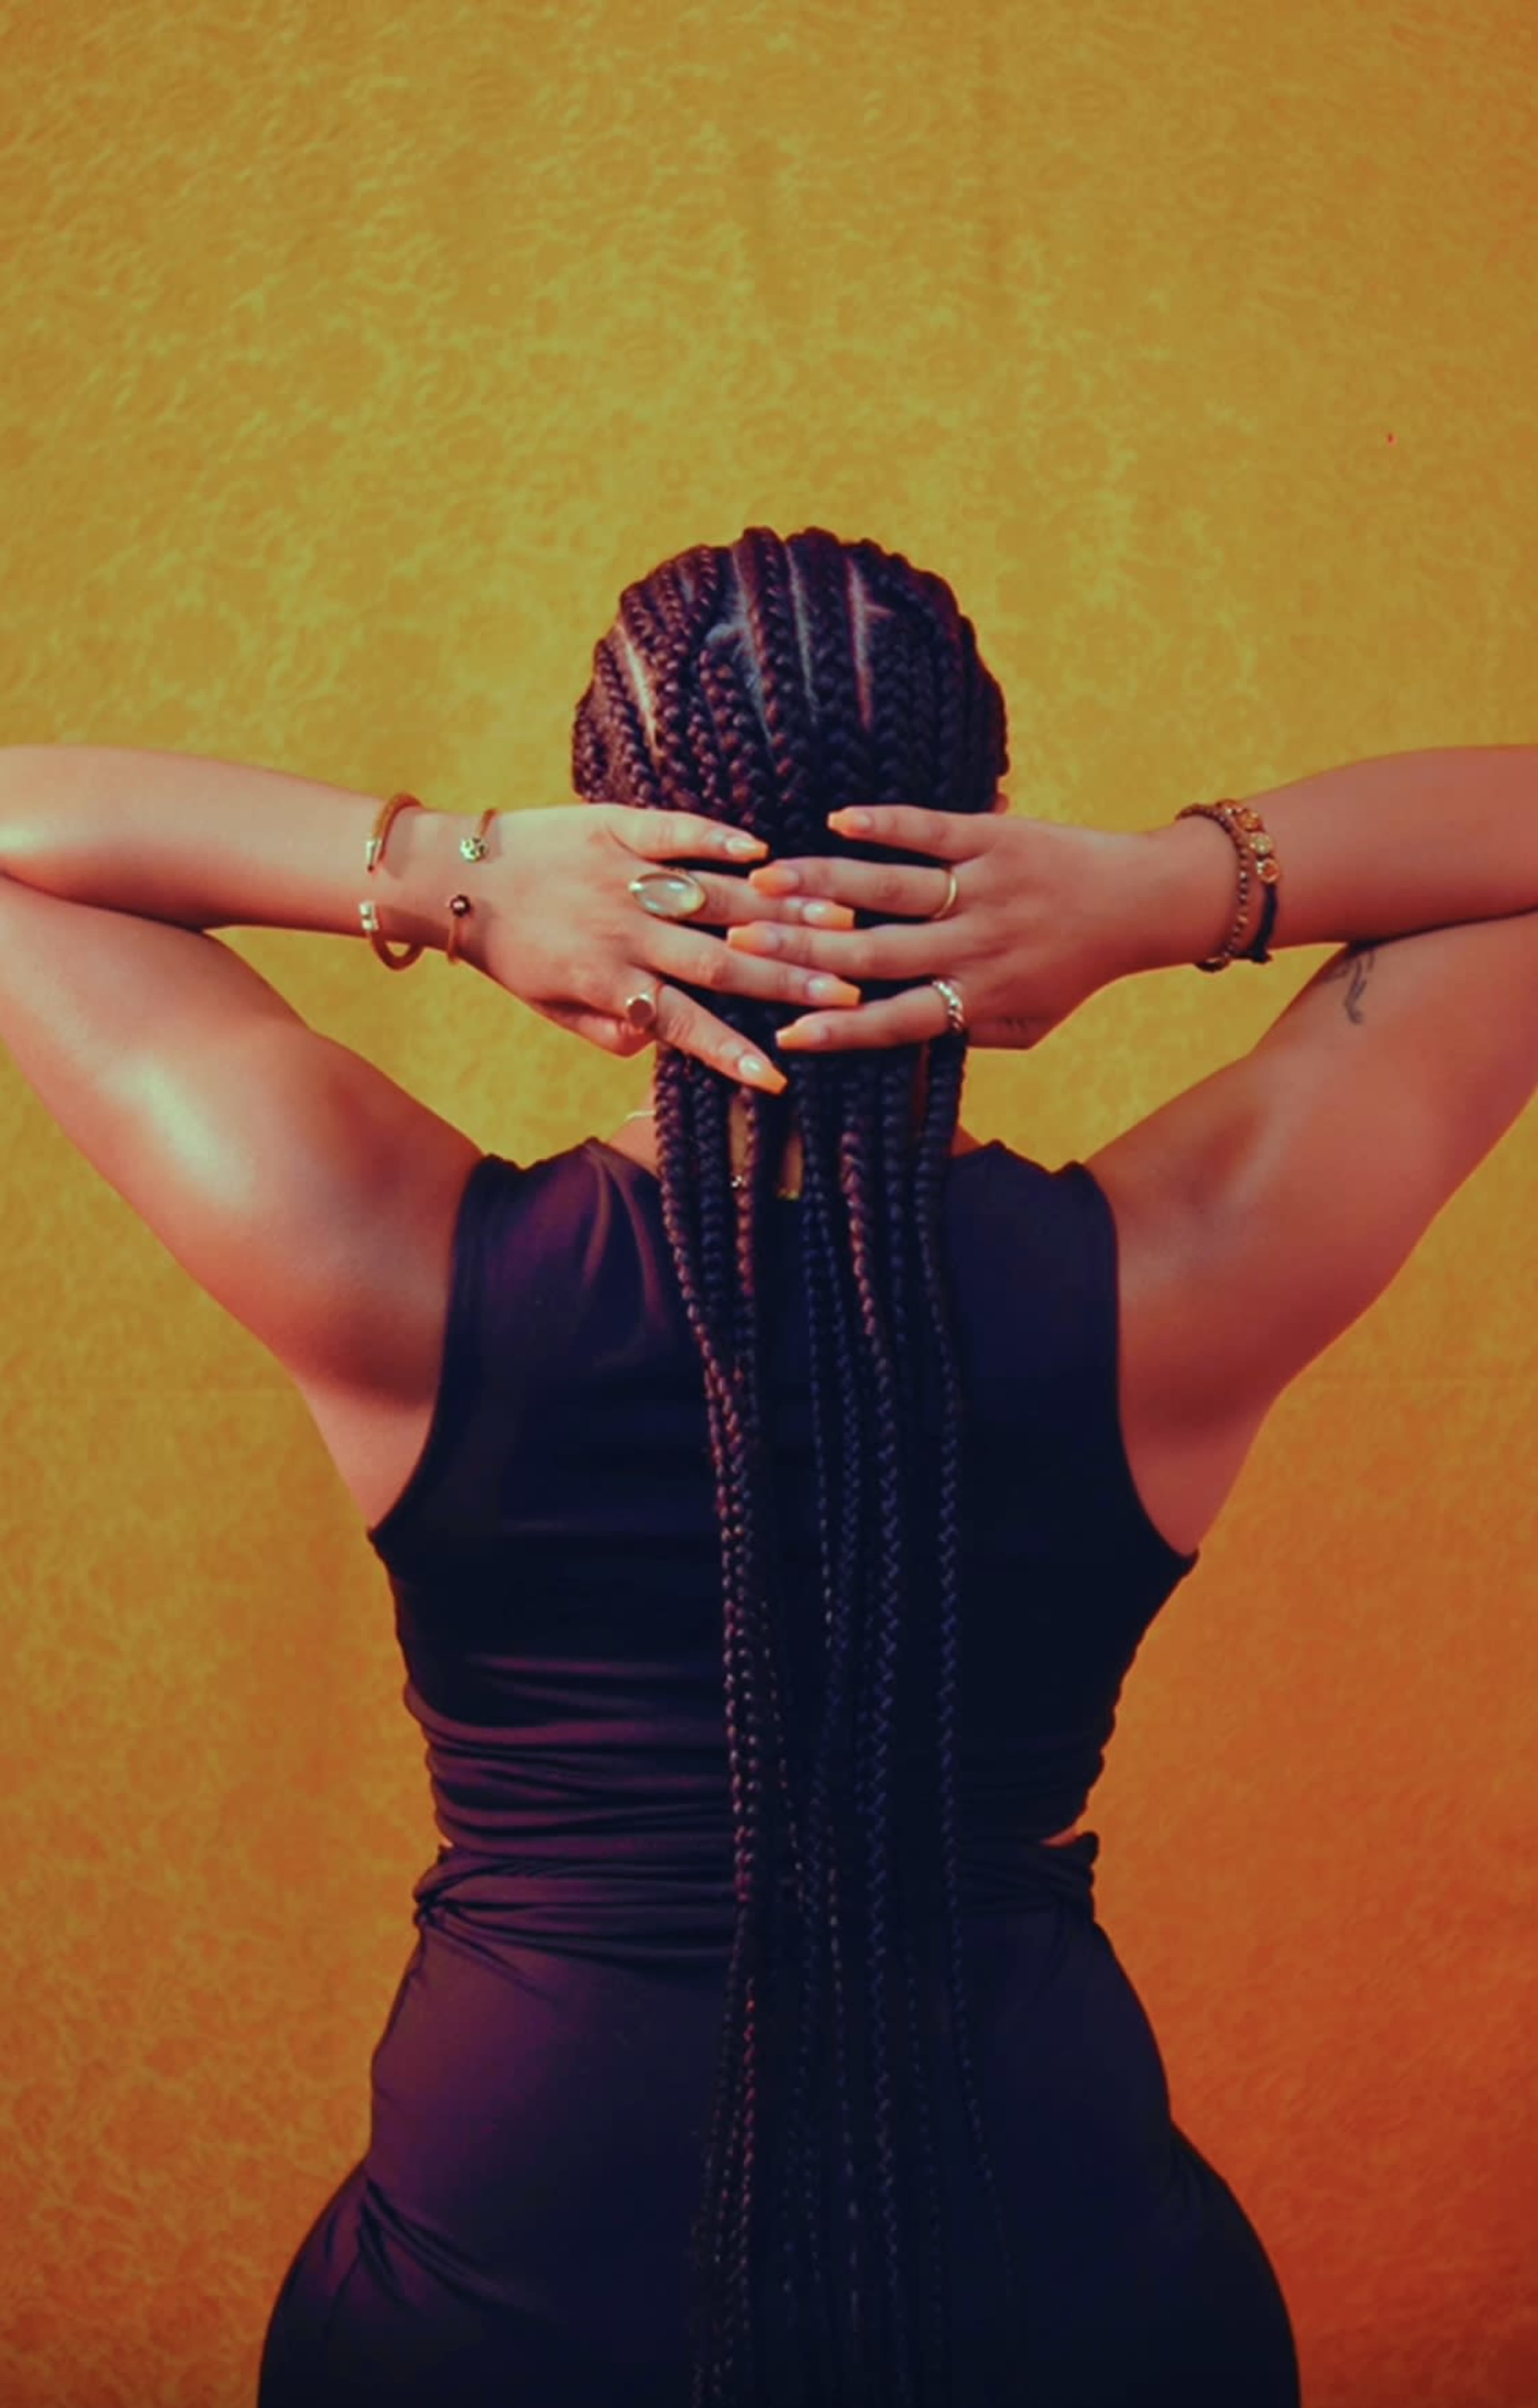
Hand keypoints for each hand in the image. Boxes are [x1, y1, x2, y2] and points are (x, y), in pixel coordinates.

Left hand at [468, 803, 863, 1089]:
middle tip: (846, 992)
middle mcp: (622, 931)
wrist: (456, 877)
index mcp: (607, 981)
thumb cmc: (511, 950)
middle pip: (716, 962)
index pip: (683, 1024)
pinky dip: (716, 839)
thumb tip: (657, 1043)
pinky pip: (671, 831)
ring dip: (774, 912)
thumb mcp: (548, 1007)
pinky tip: (761, 851)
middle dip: (784, 980)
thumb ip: (607, 1030)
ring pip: (708, 898)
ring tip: (836, 920)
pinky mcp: (614, 825)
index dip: (731, 1051)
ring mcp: (622, 875)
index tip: (780, 1076)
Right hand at [726, 804, 1146, 1052]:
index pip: (897, 1020)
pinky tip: (837, 822)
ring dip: (824, 885)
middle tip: (738, 944)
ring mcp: (986, 888)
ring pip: (892, 890)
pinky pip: (933, 829)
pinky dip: (885, 825)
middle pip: (876, 954)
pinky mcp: (997, 837)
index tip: (781, 1034)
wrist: (1141, 902)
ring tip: (766, 880)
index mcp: (980, 998)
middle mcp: (978, 946)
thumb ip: (965, 1036)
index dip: (839, 1030)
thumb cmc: (1073, 971)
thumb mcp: (1028, 1027)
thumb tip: (896, 1045)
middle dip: (803, 951)